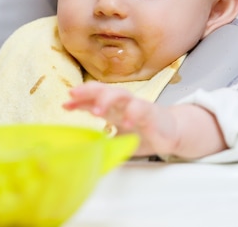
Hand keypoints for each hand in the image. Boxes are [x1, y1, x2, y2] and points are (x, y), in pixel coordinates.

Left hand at [62, 82, 180, 156]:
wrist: (172, 133)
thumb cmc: (142, 131)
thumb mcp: (117, 134)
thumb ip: (101, 137)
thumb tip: (81, 147)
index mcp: (114, 107)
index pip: (94, 98)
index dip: (79, 100)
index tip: (65, 104)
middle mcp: (124, 103)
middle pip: (105, 90)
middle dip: (89, 91)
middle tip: (74, 96)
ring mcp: (138, 106)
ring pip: (122, 95)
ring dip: (107, 99)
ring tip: (96, 111)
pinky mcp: (152, 114)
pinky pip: (142, 110)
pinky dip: (133, 114)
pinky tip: (126, 122)